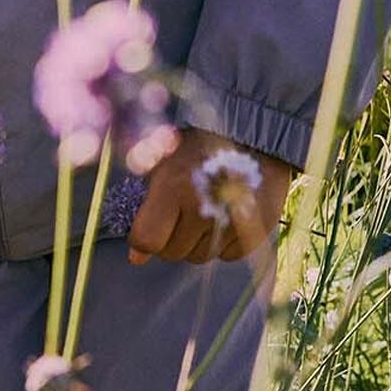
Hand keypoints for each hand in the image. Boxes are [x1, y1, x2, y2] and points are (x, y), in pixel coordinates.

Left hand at [125, 127, 296, 264]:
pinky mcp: (255, 233)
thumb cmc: (198, 143)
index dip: (143, 239)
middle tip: (178, 213)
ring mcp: (230, 224)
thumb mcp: (162, 160)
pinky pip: (227, 255)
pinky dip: (222, 243)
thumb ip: (144, 204)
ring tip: (202, 211)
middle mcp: (201, 209)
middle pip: (174, 252)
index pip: (148, 240)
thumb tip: (135, 257)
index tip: (149, 228)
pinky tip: (223, 217)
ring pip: (200, 256)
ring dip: (195, 241)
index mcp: (172, 187)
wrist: (254, 133)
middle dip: (170, 238)